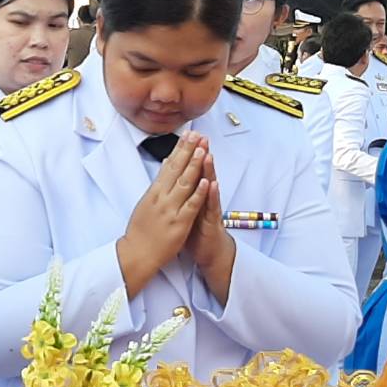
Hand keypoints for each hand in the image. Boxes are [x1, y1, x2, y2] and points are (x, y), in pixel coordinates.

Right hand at [116, 132, 208, 295]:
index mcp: (153, 192)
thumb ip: (158, 184)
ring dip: (194, 166)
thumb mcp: (146, 203)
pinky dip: (198, 193)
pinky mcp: (179, 223)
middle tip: (197, 134)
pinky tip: (204, 180)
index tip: (188, 134)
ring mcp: (170, 210)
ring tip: (202, 149)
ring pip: (184, 184)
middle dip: (188, 150)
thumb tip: (166, 164)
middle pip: (177, 170)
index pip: (169, 165)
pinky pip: (190, 206)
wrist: (137, 253)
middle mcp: (161, 197)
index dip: (180, 149)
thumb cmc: (141, 230)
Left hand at [182, 149, 235, 302]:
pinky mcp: (212, 222)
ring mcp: (209, 208)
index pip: (190, 170)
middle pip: (201, 173)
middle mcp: (202, 197)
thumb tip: (172, 172)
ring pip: (209, 187)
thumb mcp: (185, 207)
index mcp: (192, 193)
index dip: (187, 154)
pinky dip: (212, 195)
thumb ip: (181, 189)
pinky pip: (212, 208)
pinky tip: (213, 184)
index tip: (186, 135)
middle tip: (199, 137)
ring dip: (208, 170)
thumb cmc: (196, 229)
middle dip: (199, 155)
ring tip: (207, 154)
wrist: (209, 251)